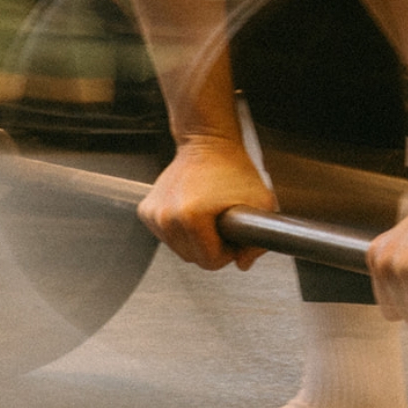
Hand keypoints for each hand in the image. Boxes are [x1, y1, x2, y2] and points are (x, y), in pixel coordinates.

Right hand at [137, 136, 275, 269]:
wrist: (207, 144)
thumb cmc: (232, 169)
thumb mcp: (261, 203)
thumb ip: (258, 241)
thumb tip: (243, 263)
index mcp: (190, 218)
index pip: (210, 262)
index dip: (227, 252)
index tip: (231, 233)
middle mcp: (167, 217)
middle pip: (192, 259)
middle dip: (210, 247)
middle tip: (221, 224)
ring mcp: (154, 214)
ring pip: (179, 250)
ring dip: (195, 240)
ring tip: (207, 217)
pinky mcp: (146, 212)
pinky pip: (167, 237)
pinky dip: (180, 231)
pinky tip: (191, 213)